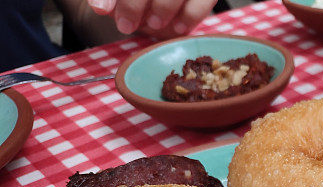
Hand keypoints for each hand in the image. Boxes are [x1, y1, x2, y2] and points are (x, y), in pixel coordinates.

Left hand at [86, 0, 217, 36]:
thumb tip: (100, 8)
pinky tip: (178, 28)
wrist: (160, 2)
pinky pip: (202, 2)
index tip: (103, 12)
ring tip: (153, 25)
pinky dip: (190, 17)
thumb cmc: (139, 0)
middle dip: (134, 5)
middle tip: (125, 26)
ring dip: (163, 9)